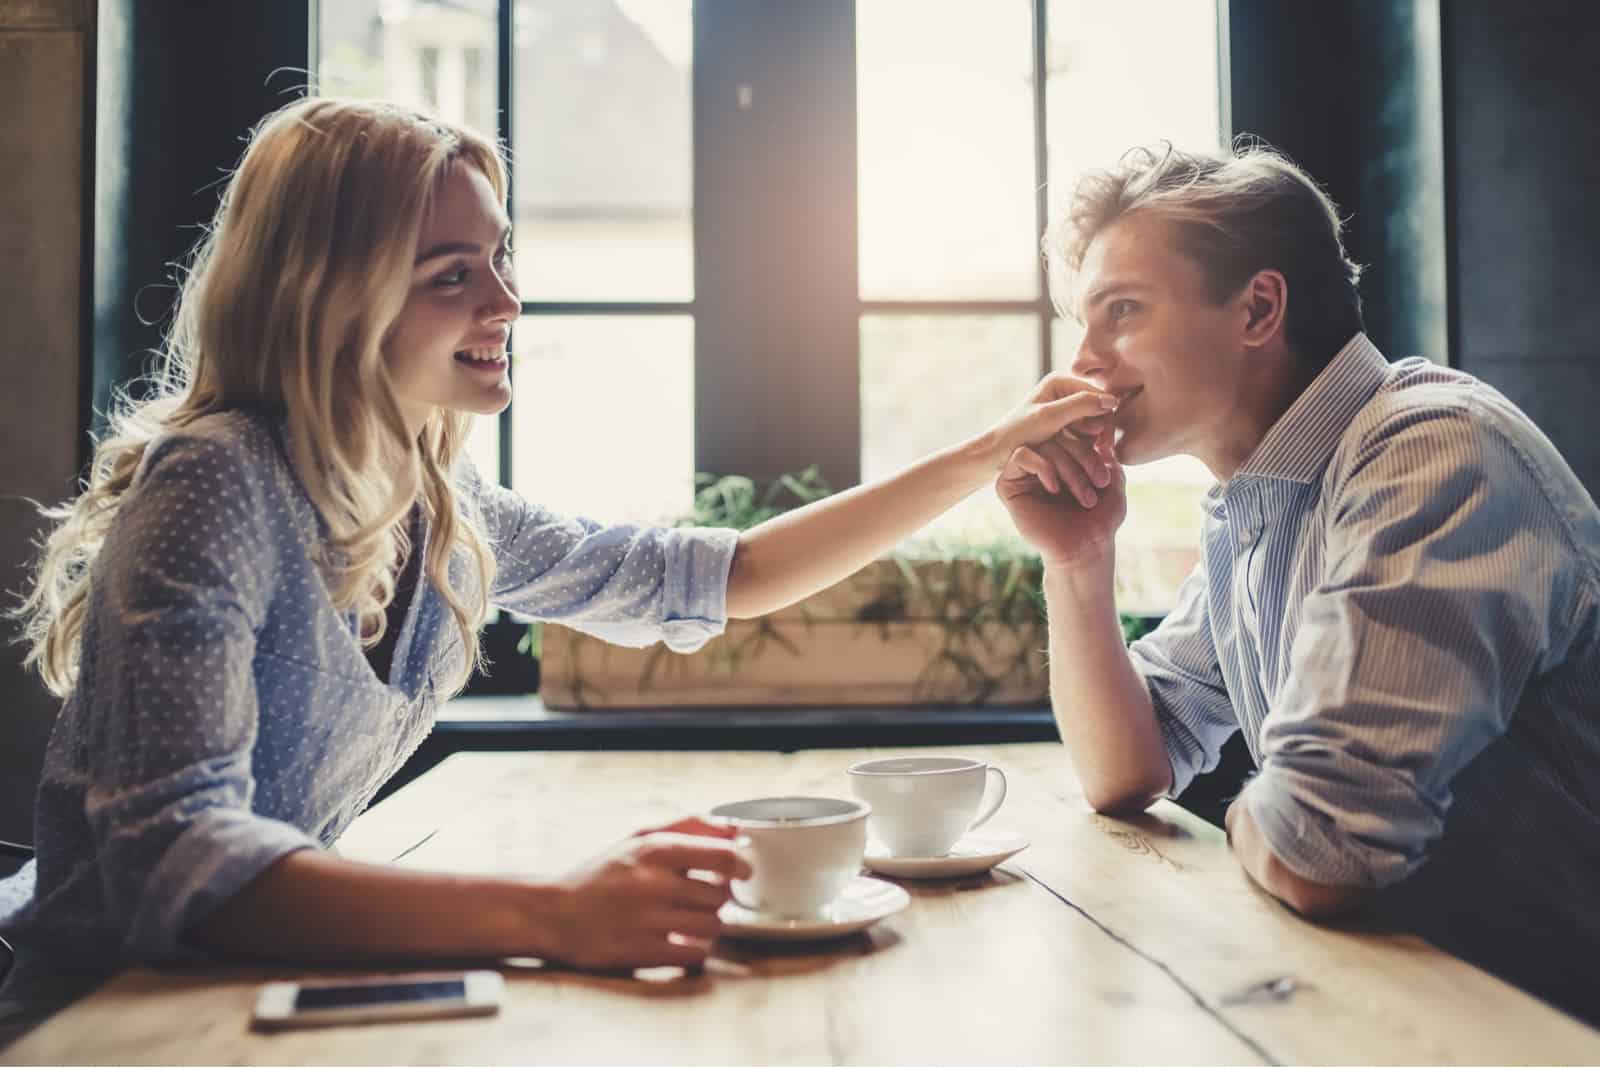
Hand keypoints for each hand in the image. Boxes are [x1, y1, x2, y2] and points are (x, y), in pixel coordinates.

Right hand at [545, 827, 750, 971]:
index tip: (742, 870)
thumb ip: (687, 826)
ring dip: (708, 924)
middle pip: (720, 895)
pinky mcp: (642, 953)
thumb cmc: (601, 874)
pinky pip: (695, 954)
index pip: (722, 856)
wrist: (553, 913)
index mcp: (654, 849)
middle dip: (718, 897)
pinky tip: (679, 940)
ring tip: (689, 919)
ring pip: (712, 925)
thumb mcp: (638, 838)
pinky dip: (695, 949)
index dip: (741, 864)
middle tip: (702, 897)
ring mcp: (648, 920)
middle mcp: (653, 883)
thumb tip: (733, 828)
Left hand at [980, 372, 1120, 473]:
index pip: (1098, 396)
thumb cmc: (1017, 434)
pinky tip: (1087, 461)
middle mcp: (1065, 392)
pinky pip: (1085, 436)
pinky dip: (1088, 447)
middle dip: (1102, 433)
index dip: (1106, 419)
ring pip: (1093, 425)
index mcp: (1060, 381)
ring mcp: (1066, 410)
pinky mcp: (1065, 427)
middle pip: (1098, 410)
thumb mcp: (1049, 418)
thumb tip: (1112, 400)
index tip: (1105, 445)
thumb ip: (1079, 406)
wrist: (997, 453)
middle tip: (1104, 456)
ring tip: (1096, 462)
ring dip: (1096, 443)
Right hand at [996, 418, 1125, 568]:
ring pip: (1042, 444)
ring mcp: (1025, 474)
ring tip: (1085, 495)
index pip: (1073, 431)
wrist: (1085, 550)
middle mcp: (1042, 463)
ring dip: (1069, 467)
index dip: (1092, 445)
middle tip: (1100, 483)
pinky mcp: (1009, 486)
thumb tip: (1099, 428)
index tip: (1108, 471)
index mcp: (1064, 459)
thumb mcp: (1114, 481)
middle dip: (1084, 457)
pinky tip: (1054, 489)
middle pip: (1058, 436)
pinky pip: (1021, 456)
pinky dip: (1042, 466)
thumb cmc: (1100, 520)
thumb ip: (1106, 454)